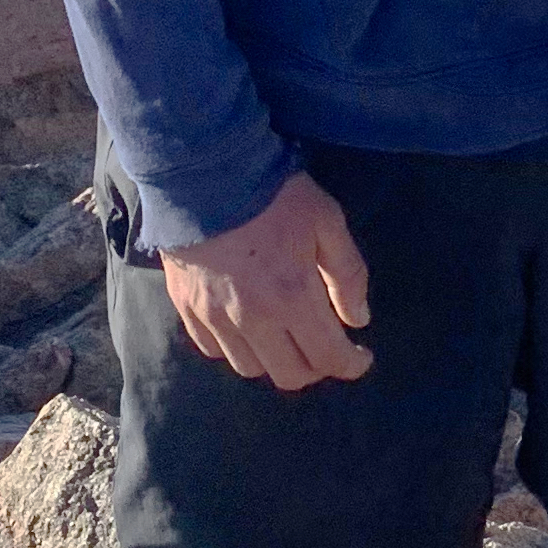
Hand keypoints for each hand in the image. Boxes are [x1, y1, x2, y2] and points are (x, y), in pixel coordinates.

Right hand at [161, 173, 372, 389]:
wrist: (204, 173)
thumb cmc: (273, 194)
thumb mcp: (327, 222)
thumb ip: (347, 275)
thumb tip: (358, 320)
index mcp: (293, 297)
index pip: (328, 357)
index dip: (351, 365)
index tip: (360, 357)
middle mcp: (253, 319)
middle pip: (290, 375)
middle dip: (317, 367)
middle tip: (325, 346)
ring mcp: (215, 317)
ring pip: (250, 369)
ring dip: (275, 361)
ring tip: (287, 338)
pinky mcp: (187, 309)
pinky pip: (213, 350)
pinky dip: (236, 349)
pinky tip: (249, 328)